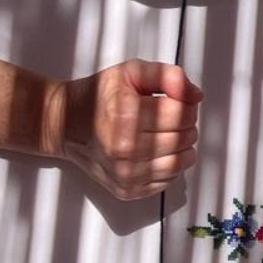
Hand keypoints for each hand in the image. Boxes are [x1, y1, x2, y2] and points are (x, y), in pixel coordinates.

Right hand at [53, 60, 202, 198]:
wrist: (65, 124)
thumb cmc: (99, 97)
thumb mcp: (130, 72)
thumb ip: (166, 76)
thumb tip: (196, 95)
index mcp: (126, 116)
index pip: (182, 114)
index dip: (185, 105)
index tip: (173, 101)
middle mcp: (124, 148)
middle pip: (184, 138)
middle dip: (185, 125)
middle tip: (169, 117)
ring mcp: (125, 173)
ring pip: (180, 162)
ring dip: (182, 147)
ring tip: (165, 134)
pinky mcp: (128, 189)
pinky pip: (168, 180)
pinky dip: (170, 166)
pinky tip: (155, 152)